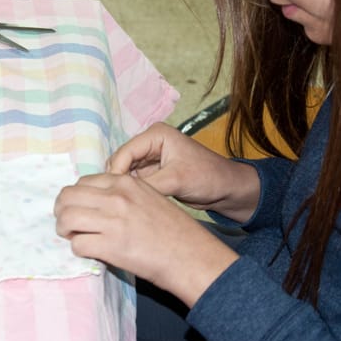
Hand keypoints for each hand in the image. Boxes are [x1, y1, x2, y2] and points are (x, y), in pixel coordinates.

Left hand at [54, 173, 237, 306]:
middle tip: (68, 224)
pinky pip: (77, 245)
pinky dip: (78, 249)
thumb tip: (94, 201)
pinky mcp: (110, 246)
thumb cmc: (174, 230)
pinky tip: (90, 251)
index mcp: (125, 183)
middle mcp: (116, 197)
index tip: (80, 209)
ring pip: (66, 219)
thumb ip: (123, 194)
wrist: (190, 256)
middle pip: (68, 197)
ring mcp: (112, 221)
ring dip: (65, 230)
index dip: (76, 197)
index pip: (82, 182)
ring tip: (74, 237)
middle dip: (62, 211)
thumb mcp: (150, 197)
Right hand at [107, 122, 259, 222]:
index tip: (113, 195)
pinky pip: (133, 182)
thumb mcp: (176, 180)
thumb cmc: (208, 177)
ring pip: (125, 173)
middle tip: (114, 203)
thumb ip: (148, 185)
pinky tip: (129, 205)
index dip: (116, 172)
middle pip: (121, 161)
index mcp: (156, 134)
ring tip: (120, 205)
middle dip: (117, 180)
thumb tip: (121, 195)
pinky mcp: (152, 173)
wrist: (227, 190)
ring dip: (123, 188)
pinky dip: (131, 192)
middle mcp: (150, 143)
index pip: (125, 152)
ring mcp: (150, 159)